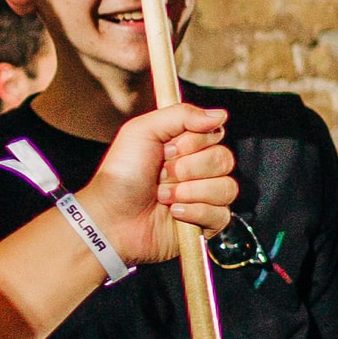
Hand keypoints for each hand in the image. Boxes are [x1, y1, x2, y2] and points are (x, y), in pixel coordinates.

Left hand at [76, 103, 235, 264]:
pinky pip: (220, 214)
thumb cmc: (121, 175)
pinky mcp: (207, 223)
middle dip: (187, 169)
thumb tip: (221, 114)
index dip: (193, 143)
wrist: (111, 218)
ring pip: (226, 187)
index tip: (166, 150)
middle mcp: (199, 170)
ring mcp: (205, 197)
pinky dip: (194, 212)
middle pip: (224, 159)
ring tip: (163, 197)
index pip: (215, 134)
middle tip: (161, 175)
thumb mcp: (142, 131)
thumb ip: (181, 114)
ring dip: (189, 192)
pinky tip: (174, 213)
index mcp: (187, 146)